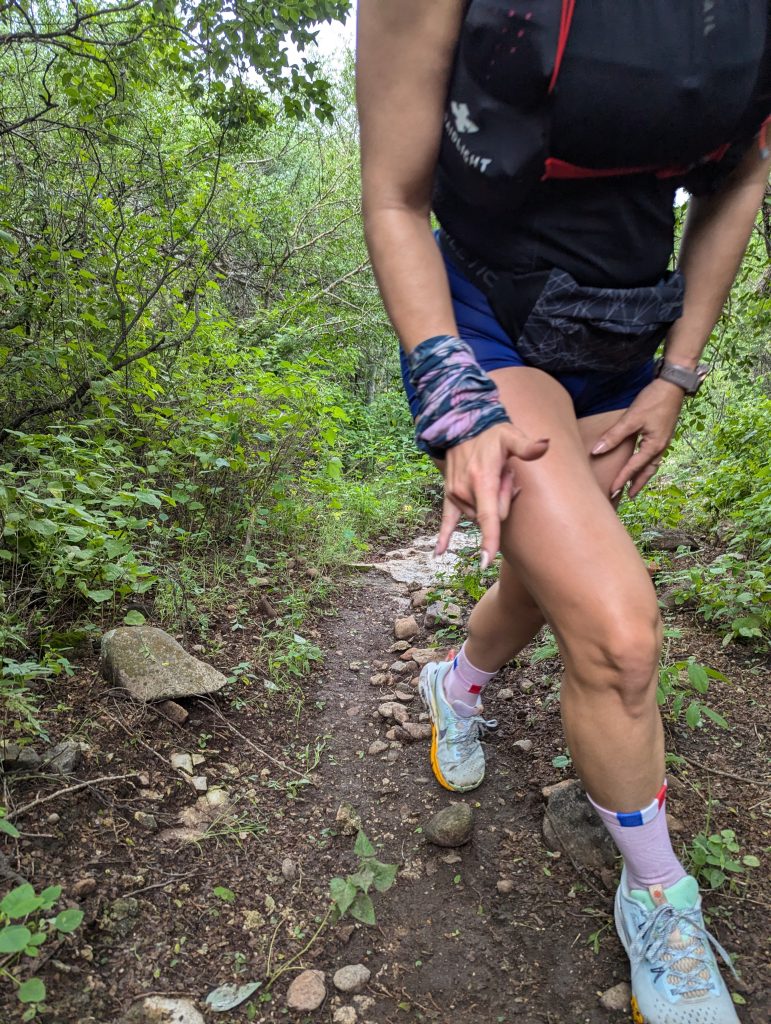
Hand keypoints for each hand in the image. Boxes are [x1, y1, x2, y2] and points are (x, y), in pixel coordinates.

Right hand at [435, 423, 548, 565]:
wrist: (463, 425)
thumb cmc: (492, 433)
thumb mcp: (511, 435)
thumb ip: (526, 445)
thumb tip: (545, 445)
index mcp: (482, 481)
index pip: (489, 516)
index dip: (490, 539)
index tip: (486, 559)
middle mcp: (465, 491)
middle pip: (493, 516)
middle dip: (504, 499)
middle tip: (504, 473)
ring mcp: (455, 494)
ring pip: (480, 515)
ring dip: (489, 502)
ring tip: (492, 476)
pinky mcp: (450, 495)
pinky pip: (447, 520)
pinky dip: (443, 536)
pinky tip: (438, 553)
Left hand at [591, 379, 684, 498]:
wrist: (672, 385)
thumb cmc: (653, 400)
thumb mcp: (631, 418)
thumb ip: (613, 436)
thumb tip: (597, 451)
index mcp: (654, 446)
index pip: (634, 468)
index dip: (622, 479)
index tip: (612, 491)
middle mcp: (661, 446)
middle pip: (647, 471)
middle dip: (637, 484)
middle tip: (627, 496)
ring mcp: (663, 440)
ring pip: (652, 464)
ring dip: (643, 475)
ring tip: (635, 485)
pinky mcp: (662, 433)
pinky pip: (654, 455)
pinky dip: (647, 464)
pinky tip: (642, 462)